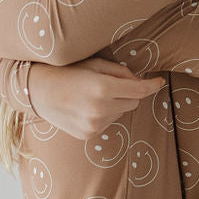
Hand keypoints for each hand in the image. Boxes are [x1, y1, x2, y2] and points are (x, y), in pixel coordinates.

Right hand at [28, 58, 166, 140]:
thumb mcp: (95, 63)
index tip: (159, 82)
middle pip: (132, 103)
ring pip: (120, 113)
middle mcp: (100, 110)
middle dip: (129, 93)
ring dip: (115, 104)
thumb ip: (120, 72)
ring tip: (93, 95)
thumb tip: (140, 82)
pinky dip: (104, 115)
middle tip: (111, 84)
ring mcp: (93, 125)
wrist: (39, 91)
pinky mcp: (88, 135)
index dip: (151, 86)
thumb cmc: (68, 71)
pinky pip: (108, 123)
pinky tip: (87, 107)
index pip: (138, 90)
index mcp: (103, 88)